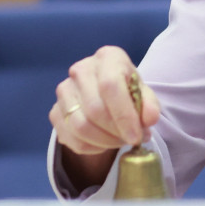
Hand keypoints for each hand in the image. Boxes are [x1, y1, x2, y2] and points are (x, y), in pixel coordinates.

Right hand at [50, 46, 160, 163]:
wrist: (105, 92)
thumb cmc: (127, 89)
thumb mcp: (143, 92)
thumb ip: (149, 105)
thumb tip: (149, 120)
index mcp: (108, 57)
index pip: (110, 86)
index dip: (124, 115)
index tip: (136, 137)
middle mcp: (81, 70)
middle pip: (95, 109)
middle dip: (116, 132)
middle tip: (131, 140)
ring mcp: (64, 90)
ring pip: (80, 126)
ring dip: (104, 142)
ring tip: (120, 141)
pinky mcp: (55, 111)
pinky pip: (70, 138)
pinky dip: (91, 147)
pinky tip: (104, 143)